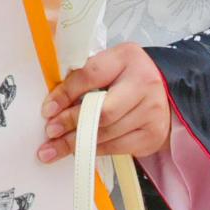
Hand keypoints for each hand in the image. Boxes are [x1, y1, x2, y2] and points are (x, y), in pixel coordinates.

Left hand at [39, 44, 172, 161]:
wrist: (162, 90)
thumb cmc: (125, 75)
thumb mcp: (105, 65)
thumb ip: (82, 78)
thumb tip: (53, 106)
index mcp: (127, 58)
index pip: (90, 76)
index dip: (65, 94)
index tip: (47, 110)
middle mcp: (144, 84)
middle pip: (102, 111)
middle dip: (71, 123)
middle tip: (50, 132)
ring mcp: (152, 112)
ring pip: (108, 133)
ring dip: (77, 143)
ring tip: (54, 147)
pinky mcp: (153, 135)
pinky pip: (117, 148)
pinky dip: (95, 150)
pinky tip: (79, 151)